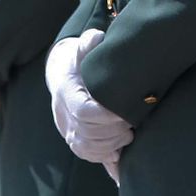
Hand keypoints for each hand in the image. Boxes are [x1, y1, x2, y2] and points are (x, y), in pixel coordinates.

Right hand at [46, 30, 132, 166]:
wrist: (65, 77)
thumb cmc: (79, 62)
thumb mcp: (83, 49)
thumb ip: (89, 42)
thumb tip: (97, 38)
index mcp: (66, 93)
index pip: (83, 112)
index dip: (105, 117)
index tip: (124, 113)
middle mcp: (64, 114)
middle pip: (87, 132)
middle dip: (112, 131)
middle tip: (131, 124)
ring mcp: (67, 130)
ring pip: (87, 147)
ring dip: (110, 145)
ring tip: (128, 135)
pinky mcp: (74, 141)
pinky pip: (87, 155)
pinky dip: (103, 156)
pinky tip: (118, 152)